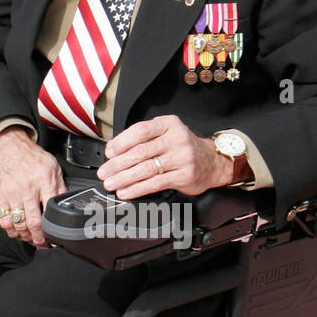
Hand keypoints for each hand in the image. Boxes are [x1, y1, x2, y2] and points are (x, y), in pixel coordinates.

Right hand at [0, 128, 66, 248]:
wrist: (7, 146)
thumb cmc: (30, 156)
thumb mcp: (53, 167)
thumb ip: (60, 187)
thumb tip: (66, 204)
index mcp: (44, 180)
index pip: (50, 211)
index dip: (53, 229)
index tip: (56, 239)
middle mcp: (27, 188)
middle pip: (33, 223)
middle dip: (40, 239)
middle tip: (44, 245)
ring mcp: (12, 194)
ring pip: (18, 225)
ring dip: (26, 237)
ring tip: (32, 240)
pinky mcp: (0, 197)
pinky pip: (4, 221)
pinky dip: (11, 231)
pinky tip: (18, 233)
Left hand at [99, 115, 231, 198]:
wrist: (212, 161)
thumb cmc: (183, 148)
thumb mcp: (167, 133)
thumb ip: (145, 139)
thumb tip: (114, 150)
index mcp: (168, 124)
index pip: (140, 131)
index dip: (121, 142)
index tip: (109, 153)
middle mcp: (176, 139)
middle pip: (140, 152)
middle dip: (117, 164)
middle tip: (104, 172)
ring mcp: (181, 158)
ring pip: (146, 169)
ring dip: (124, 178)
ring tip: (111, 184)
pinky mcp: (184, 176)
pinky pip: (155, 183)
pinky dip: (137, 189)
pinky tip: (126, 192)